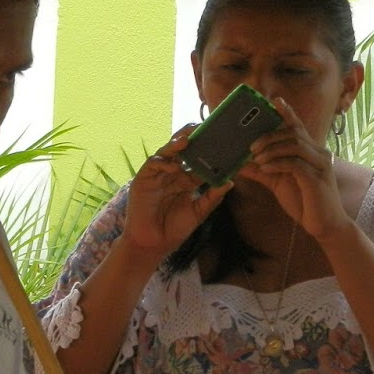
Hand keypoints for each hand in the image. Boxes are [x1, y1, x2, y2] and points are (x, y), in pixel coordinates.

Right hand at [120, 127, 230, 265]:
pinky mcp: (144, 179)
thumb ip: (212, 197)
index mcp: (187, 181)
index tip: (222, 141)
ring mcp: (158, 175)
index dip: (209, 151)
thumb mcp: (198, 213)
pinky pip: (153, 164)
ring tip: (188, 140)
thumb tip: (230, 182)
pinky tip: (173, 166)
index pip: (199, 160)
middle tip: (204, 129)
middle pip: (183, 151)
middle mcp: (173, 174)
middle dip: (193, 139)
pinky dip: (163, 162)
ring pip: (168, 152)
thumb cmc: (174, 230)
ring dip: (176, 144)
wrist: (153, 244)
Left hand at [235, 99, 350, 241]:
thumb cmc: (304, 202)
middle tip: (251, 147)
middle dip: (270, 136)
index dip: (287, 112)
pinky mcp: (317, 179)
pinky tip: (265, 169)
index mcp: (310, 151)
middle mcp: (318, 153)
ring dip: (272, 149)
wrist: (324, 226)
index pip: (298, 126)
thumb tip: (239, 163)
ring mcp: (320, 165)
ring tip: (256, 159)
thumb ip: (261, 171)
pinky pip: (295, 164)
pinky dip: (277, 164)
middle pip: (293, 132)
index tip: (273, 101)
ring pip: (294, 145)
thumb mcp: (277, 183)